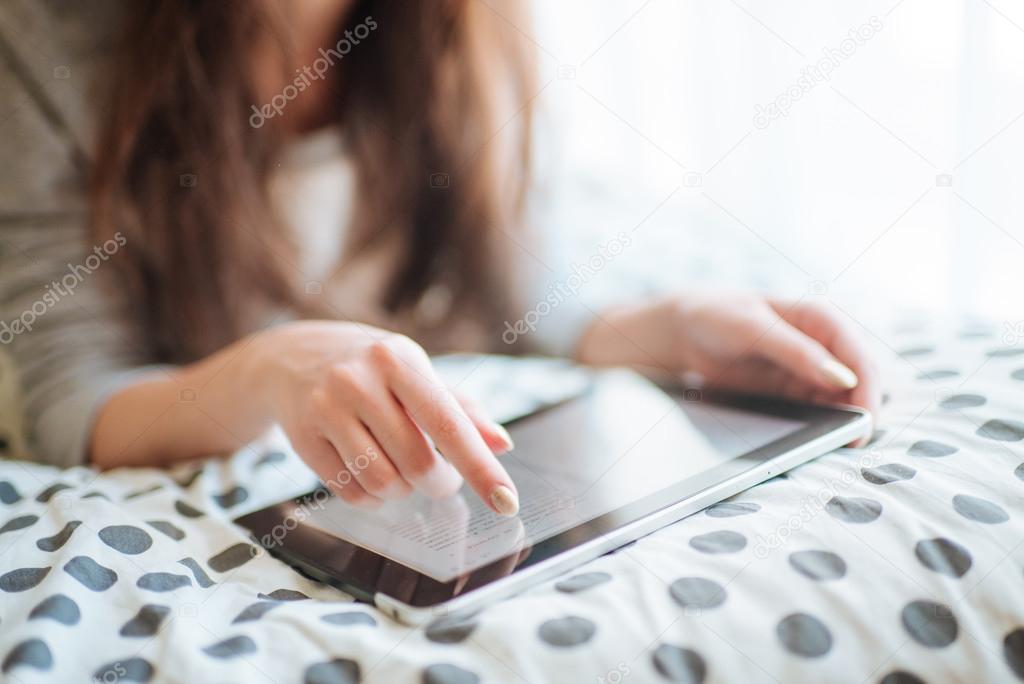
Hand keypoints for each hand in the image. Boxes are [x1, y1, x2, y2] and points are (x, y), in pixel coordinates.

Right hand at [253, 321, 518, 513]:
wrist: (293, 356)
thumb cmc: (372, 369)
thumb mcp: (416, 373)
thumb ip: (461, 409)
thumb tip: (502, 444)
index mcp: (399, 360)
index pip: (448, 422)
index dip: (480, 467)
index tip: (506, 501)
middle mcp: (360, 380)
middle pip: (417, 462)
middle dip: (438, 483)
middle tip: (440, 478)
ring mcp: (327, 408)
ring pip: (384, 483)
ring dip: (403, 492)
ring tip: (402, 472)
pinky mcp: (303, 437)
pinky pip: (351, 493)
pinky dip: (373, 498)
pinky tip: (371, 475)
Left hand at [577, 292, 879, 442]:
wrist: (684, 331)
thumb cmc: (717, 316)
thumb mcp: (754, 329)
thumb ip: (796, 352)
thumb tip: (842, 378)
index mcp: (821, 319)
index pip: (859, 358)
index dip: (868, 390)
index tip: (864, 421)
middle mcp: (822, 345)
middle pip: (858, 383)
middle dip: (860, 411)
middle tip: (852, 441)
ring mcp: (809, 369)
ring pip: (841, 401)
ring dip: (842, 421)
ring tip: (835, 444)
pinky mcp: (792, 389)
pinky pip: (817, 410)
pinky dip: (822, 424)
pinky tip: (816, 437)